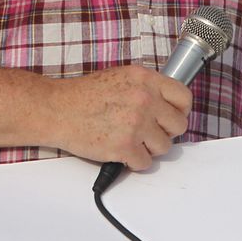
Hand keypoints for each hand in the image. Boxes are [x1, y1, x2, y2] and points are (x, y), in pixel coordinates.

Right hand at [48, 65, 191, 169]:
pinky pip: (145, 163)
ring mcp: (136, 124)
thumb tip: (166, 105)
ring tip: (130, 140)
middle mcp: (145, 99)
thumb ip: (146, 88)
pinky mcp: (125, 146)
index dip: (180, 110)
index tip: (172, 116)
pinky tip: (121, 151)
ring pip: (164, 147)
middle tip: (149, 132)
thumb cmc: (83, 95)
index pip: (184, 97)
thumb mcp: (120, 77)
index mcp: (145, 79)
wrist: (57, 109)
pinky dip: (134, 161)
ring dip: (149, 148)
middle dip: (165, 132)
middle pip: (178, 125)